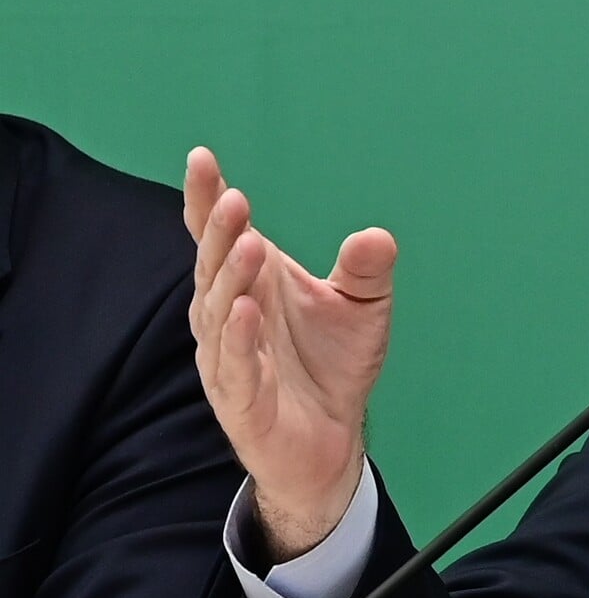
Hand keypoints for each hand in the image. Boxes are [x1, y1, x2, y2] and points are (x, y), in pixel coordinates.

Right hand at [183, 146, 397, 561]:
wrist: (333, 437)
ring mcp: (229, 357)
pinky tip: (246, 311)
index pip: (218, 236)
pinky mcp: (241, 399)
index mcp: (250, 284)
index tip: (202, 159)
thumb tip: (377, 236)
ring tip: (248, 245)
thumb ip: (366, 272)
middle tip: (235, 200)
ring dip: (230, 278)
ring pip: (219, 312)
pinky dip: (239, 339)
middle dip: (220, 232)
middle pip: (214, 266)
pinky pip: (235, 366)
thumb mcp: (361, 308)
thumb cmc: (332, 364)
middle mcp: (230, 315)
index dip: (205, 199)